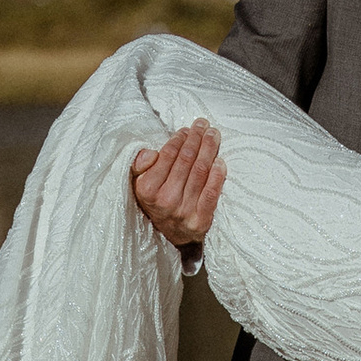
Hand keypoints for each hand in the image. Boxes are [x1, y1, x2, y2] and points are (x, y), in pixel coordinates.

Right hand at [129, 121, 224, 248]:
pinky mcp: (201, 221)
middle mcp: (165, 200)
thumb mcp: (139, 183)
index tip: (186, 129)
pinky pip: (211, 194)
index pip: (167, 156)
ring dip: (209, 150)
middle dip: (196, 139)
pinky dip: (217, 176)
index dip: (179, 139)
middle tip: (203, 125)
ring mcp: (184, 211)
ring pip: (200, 173)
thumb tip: (150, 152)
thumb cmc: (156, 201)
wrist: (170, 236)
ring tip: (213, 135)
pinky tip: (221, 161)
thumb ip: (140, 165)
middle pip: (186, 161)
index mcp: (147, 190)